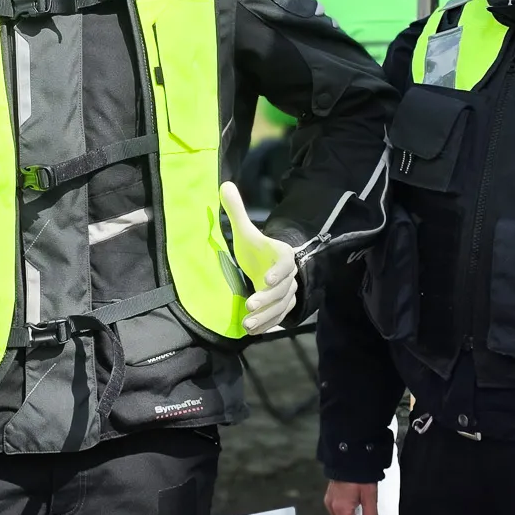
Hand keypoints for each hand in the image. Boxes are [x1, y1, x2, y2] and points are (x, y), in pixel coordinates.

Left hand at [219, 180, 297, 333]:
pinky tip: (252, 330)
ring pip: (282, 306)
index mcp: (282, 255)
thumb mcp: (246, 231)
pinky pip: (280, 316)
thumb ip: (236, 211)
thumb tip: (224, 184)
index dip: (278, 272)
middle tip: (249, 305)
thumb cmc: (257, 249)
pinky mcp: (283, 305)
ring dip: (266, 316)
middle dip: (267, 298)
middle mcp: (289, 275)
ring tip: (248, 322)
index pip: (285, 263)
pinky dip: (267, 324)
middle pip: (283, 289)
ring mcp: (288, 292)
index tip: (265, 279)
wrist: (268, 265)